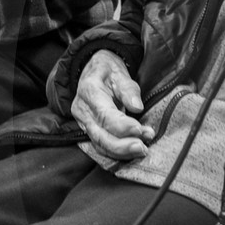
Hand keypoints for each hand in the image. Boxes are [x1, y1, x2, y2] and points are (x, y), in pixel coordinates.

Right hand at [70, 48, 153, 162]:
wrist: (92, 72)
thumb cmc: (108, 71)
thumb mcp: (119, 72)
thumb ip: (128, 89)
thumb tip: (137, 107)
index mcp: (89, 91)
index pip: (104, 114)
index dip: (121, 125)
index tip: (140, 130)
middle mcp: (82, 110)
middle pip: (99, 135)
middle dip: (121, 145)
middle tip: (142, 148)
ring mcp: (83, 122)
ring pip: (100, 144)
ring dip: (122, 152)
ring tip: (142, 150)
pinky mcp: (89, 130)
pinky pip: (101, 146)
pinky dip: (117, 152)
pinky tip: (133, 152)